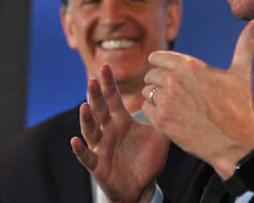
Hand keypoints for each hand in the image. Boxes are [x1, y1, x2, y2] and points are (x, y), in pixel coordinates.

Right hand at [71, 65, 168, 202]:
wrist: (141, 186)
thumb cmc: (148, 159)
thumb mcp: (159, 136)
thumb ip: (164, 117)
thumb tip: (177, 98)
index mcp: (121, 121)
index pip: (113, 98)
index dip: (108, 83)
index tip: (105, 66)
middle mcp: (108, 131)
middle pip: (99, 110)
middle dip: (95, 95)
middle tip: (92, 80)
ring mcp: (101, 147)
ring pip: (90, 130)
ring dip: (86, 119)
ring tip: (85, 106)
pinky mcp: (97, 164)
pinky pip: (86, 156)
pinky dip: (80, 149)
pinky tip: (75, 140)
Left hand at [141, 20, 253, 178]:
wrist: (235, 144)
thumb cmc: (238, 108)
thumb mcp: (242, 73)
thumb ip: (244, 45)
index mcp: (189, 66)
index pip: (158, 57)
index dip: (160, 63)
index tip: (163, 69)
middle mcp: (173, 81)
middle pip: (151, 74)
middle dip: (159, 81)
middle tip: (172, 90)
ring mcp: (166, 102)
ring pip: (147, 92)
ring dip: (156, 97)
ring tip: (172, 104)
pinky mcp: (161, 121)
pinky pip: (145, 109)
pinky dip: (153, 112)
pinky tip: (169, 115)